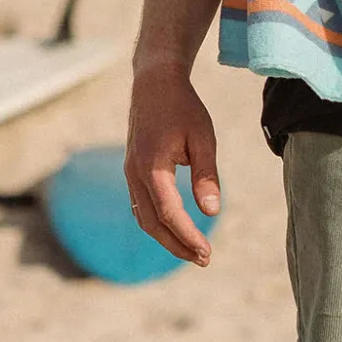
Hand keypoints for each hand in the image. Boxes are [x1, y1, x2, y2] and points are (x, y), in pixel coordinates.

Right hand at [124, 63, 220, 265]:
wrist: (155, 82)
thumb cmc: (183, 107)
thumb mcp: (202, 138)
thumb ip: (206, 175)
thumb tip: (212, 211)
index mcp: (152, 167)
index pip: (170, 214)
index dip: (188, 236)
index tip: (207, 253)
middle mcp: (134, 174)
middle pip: (153, 223)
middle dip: (177, 245)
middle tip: (204, 259)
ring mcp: (130, 173)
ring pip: (144, 217)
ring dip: (166, 237)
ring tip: (193, 250)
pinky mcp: (132, 170)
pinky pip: (140, 205)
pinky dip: (157, 222)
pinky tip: (175, 229)